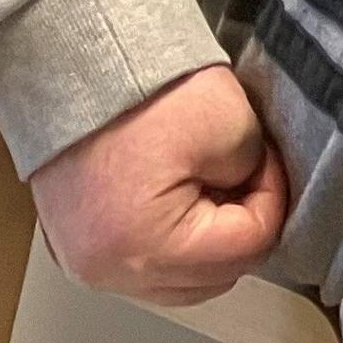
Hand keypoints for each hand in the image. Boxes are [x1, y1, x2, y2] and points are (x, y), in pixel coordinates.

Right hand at [28, 65, 289, 306]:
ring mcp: (81, 262)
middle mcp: (105, 272)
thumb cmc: (148, 92)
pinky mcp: (71, 244)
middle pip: (209, 279)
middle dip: (238, 229)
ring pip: (174, 280)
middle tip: (244, 176)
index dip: (271, 198)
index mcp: (146, 250)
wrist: (75, 62)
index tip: (264, 160)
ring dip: (204, 243)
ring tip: (210, 184)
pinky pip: (139, 265)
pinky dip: (169, 241)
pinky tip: (179, 197)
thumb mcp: (234, 130)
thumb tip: (248, 195)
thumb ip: (255, 178)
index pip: (246, 247)